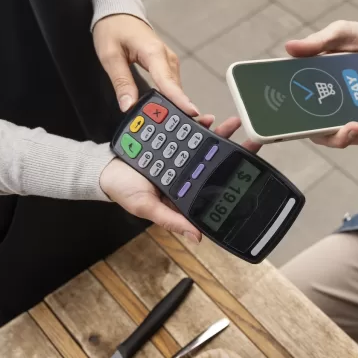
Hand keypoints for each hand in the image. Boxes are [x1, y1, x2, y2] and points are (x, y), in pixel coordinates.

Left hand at [93, 14, 199, 117]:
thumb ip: (121, 81)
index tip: (191, 112)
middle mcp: (167, 58)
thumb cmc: (114, 29)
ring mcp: (170, 63)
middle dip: (175, 110)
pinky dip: (169, 99)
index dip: (180, 99)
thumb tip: (128, 105)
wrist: (119, 14)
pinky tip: (165, 110)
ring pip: (175, 90)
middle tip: (173, 130)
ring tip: (168, 125)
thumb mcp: (110, 56)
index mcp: (153, 52)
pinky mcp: (168, 67)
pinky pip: (172, 87)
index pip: (168, 81)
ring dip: (172, 106)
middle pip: (175, 90)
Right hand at [99, 115, 257, 242]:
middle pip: (215, 162)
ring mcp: (181, 156)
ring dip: (220, 134)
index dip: (232, 178)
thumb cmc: (124, 191)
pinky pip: (188, 131)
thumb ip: (172, 220)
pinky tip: (207, 119)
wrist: (104, 168)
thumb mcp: (147, 209)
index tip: (251, 170)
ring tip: (233, 123)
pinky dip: (198, 125)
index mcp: (186, 192)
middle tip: (253, 141)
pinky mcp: (171, 140)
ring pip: (205, 144)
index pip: (214, 185)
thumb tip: (197, 237)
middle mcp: (187, 174)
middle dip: (234, 151)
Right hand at [283, 21, 357, 148]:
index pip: (311, 125)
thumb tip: (290, 47)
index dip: (317, 132)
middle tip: (357, 126)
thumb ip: (316, 43)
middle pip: (337, 137)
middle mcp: (334, 113)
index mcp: (316, 100)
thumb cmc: (351, 40)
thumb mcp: (336, 35)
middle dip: (347, 136)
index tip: (326, 128)